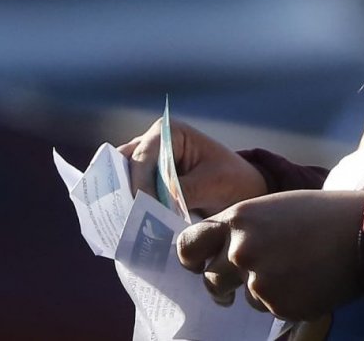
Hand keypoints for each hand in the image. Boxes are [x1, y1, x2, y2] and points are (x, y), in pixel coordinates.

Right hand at [117, 117, 267, 216]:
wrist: (240, 193)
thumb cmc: (231, 180)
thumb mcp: (212, 185)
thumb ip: (183, 191)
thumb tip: (155, 206)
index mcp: (169, 132)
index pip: (144, 156)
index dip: (140, 182)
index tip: (145, 208)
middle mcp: (152, 143)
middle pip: (126, 167)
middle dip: (127, 193)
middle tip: (129, 221)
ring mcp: (146, 163)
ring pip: (122, 183)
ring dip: (125, 204)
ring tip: (128, 229)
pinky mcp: (145, 184)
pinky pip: (129, 196)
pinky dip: (129, 212)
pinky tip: (133, 231)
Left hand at [176, 190, 363, 320]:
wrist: (362, 233)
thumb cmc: (321, 214)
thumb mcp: (272, 207)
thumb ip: (242, 227)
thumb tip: (218, 250)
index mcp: (238, 219)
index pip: (189, 244)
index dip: (192, 257)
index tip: (199, 263)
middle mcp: (241, 250)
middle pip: (211, 278)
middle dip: (225, 282)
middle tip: (248, 276)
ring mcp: (259, 280)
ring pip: (244, 296)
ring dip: (261, 289)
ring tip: (294, 269)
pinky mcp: (279, 305)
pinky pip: (270, 308)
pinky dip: (285, 299)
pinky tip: (306, 281)